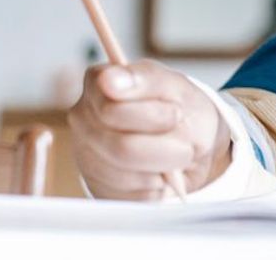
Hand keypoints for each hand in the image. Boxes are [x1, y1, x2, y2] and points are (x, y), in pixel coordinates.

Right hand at [68, 60, 231, 199]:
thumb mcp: (177, 87)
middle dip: (167, 147)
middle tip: (184, 139)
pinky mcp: (97, 185)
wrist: (193, 141)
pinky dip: (157, 186)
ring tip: (174, 154)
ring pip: (126, 176)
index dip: (154, 117)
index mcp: (99, 83)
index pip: (113, 111)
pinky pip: (130, 196)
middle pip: (122, 148)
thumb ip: (146, 80)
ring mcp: (85, 153)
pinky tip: (160, 169)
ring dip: (164, 168)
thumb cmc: (182, 108)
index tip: (176, 113)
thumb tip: (109, 79)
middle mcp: (83, 118)